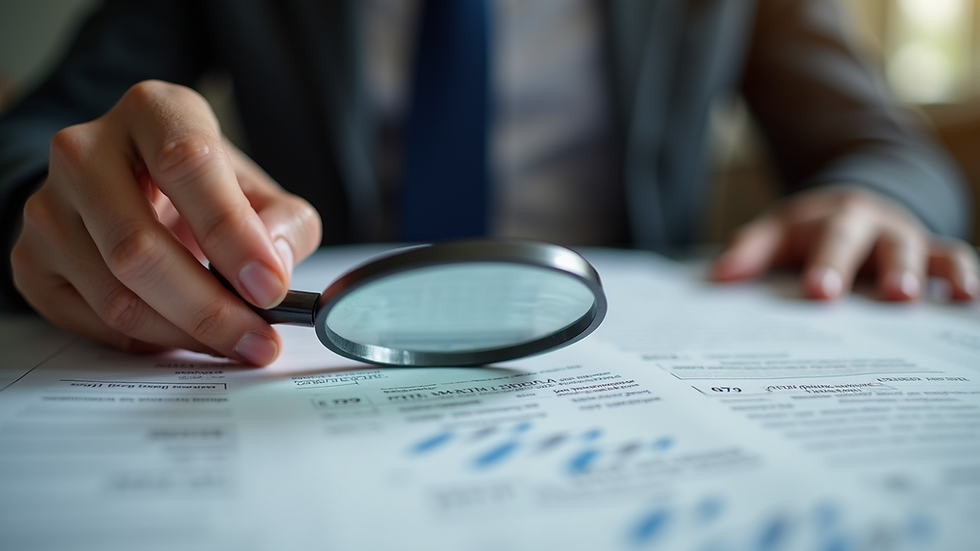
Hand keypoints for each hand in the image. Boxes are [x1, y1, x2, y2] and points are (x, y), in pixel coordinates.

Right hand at [11, 80, 321, 364]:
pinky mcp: (31, 260)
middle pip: (137, 247)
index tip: (269, 287)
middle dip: (210, 307)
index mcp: (154, 111)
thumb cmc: (206, 190)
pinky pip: (94, 322)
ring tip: (236, 341)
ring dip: (186, 333)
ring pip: (115, 296)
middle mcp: (86, 150)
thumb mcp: (261, 193)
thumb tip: (272, 268)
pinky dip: (152, 341)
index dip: (231, 233)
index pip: (187, 164)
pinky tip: (187, 334)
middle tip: (259, 339)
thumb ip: (285, 225)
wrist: (136, 190)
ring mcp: (48, 206)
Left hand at [709, 186, 978, 300]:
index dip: (827, 264)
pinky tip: (969, 300)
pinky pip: (953, 259)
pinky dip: (964, 275)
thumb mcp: (776, 233)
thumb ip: (750, 252)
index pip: (829, 240)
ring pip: (926, 251)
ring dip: (932, 273)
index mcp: (833, 219)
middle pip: (884, 244)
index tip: (820, 291)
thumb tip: (718, 276)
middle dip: (889, 268)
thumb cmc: (808, 230)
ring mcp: (907, 240)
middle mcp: (876, 226)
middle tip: (892, 296)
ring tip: (935, 300)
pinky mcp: (931, 254)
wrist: (852, 206)